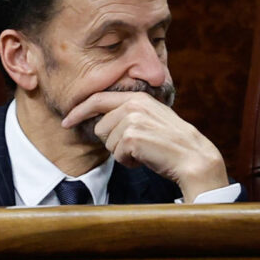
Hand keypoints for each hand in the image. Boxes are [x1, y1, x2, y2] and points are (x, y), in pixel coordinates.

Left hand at [62, 91, 227, 201]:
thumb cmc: (170, 142)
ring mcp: (132, 120)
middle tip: (137, 144)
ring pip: (107, 143)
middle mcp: (133, 105)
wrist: (193, 157)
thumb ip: (128, 113)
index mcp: (137, 98)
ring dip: (122, 152)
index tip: (66, 121)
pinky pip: (116, 155)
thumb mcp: (150, 117)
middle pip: (100, 128)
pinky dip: (128, 161)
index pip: (97, 99)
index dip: (79, 111)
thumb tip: (98, 119)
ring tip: (145, 150)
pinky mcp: (131, 137)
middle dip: (113, 141)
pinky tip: (145, 157)